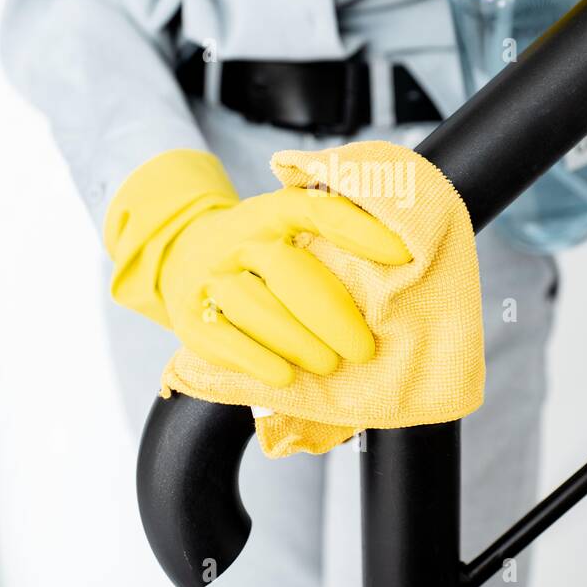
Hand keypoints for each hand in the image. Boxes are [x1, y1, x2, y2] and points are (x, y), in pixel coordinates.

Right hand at [160, 186, 409, 386]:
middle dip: (330, 314)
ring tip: (329, 365)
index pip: (314, 209)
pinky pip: (223, 340)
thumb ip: (334, 240)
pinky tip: (284, 376)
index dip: (358, 229)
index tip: (402, 254)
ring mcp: (208, 277)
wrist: (183, 254)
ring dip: (298, 341)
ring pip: (254, 307)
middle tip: (363, 350)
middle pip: (285, 270)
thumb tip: (403, 263)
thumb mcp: (289, 231)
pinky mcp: (188, 316)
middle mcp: (236, 239)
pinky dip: (257, 360)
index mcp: (270, 213)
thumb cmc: (261, 253)